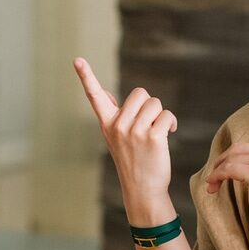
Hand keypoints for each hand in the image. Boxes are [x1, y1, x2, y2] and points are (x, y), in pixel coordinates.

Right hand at [74, 58, 177, 213]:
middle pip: (140, 93)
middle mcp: (118, 126)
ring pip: (155, 103)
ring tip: (157, 131)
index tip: (77, 60)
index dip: (86, 76)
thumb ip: (111, 114)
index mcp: (107, 123)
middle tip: (148, 123)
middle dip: (149, 105)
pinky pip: (167, 115)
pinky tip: (168, 134)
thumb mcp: (115, 137)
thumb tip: (102, 92)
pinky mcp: (153, 137)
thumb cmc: (132, 160)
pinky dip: (172, 123)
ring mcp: (135, 132)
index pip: (94, 96)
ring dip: (161, 115)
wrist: (143, 189)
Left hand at [204, 143, 248, 249]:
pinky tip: (213, 186)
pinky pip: (229, 170)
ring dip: (216, 172)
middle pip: (236, 150)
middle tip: (212, 178)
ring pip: (230, 160)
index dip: (229, 158)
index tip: (220, 172)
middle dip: (220, 162)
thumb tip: (242, 171)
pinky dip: (218, 176)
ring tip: (211, 186)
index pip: (245, 148)